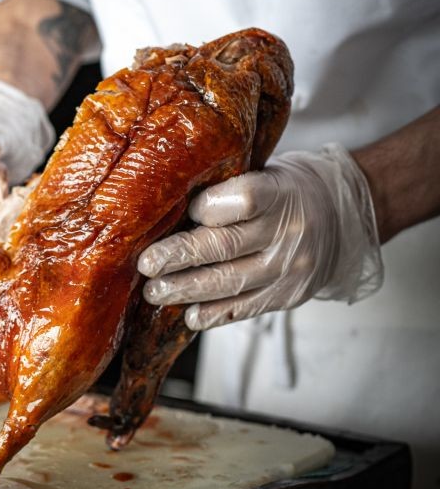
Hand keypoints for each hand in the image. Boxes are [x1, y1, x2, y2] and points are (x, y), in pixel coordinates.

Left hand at [139, 145, 383, 329]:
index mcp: (280, 192)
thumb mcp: (265, 173)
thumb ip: (227, 189)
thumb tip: (169, 207)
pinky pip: (247, 307)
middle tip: (145, 264)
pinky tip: (189, 315)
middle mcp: (288, 231)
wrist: (341, 216)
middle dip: (179, 256)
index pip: (243, 200)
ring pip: (230, 282)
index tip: (184, 210)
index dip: (208, 207)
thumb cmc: (286, 190)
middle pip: (226, 245)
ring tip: (154, 291)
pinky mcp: (289, 295)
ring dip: (187, 289)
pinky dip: (215, 313)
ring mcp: (290, 268)